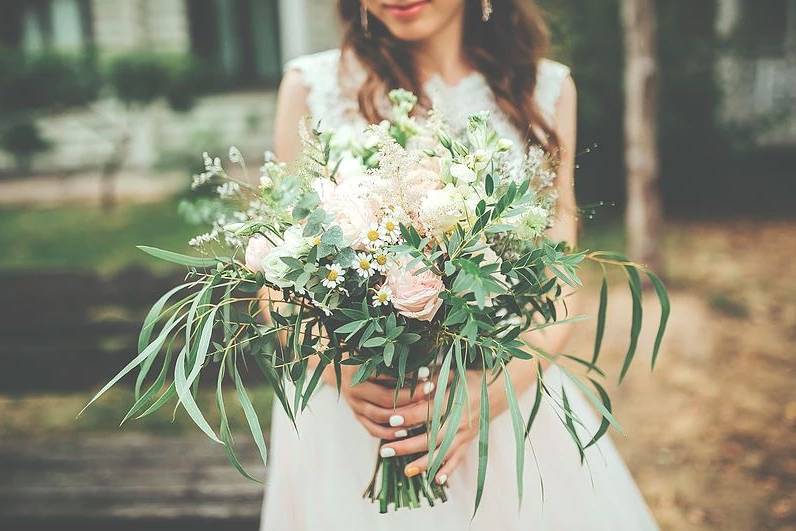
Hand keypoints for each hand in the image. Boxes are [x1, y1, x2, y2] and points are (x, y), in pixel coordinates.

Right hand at [323, 363, 436, 440]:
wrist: (336, 367)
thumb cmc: (361, 355)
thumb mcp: (373, 352)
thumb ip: (392, 357)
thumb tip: (422, 357)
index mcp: (357, 370)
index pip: (386, 375)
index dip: (407, 375)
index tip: (426, 373)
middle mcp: (354, 389)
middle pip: (385, 398)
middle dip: (410, 397)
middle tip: (430, 391)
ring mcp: (354, 405)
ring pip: (379, 416)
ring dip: (402, 416)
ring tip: (422, 413)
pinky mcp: (356, 416)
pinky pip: (372, 429)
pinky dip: (389, 433)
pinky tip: (405, 431)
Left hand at [378, 371, 498, 485]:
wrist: (501, 390)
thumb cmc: (473, 378)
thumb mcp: (453, 373)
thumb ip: (433, 376)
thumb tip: (411, 376)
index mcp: (453, 401)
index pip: (426, 411)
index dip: (408, 416)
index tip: (391, 421)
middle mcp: (459, 421)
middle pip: (430, 437)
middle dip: (407, 446)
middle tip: (385, 450)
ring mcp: (465, 434)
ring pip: (442, 453)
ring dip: (423, 463)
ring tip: (405, 471)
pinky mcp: (469, 441)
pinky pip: (458, 458)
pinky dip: (449, 470)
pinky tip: (437, 481)